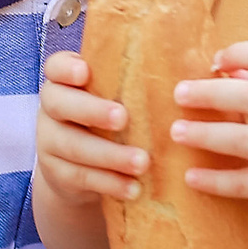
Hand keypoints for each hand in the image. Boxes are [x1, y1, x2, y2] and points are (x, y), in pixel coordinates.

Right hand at [34, 51, 146, 205]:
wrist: (82, 167)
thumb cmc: (112, 119)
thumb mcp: (121, 96)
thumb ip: (140, 79)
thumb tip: (199, 60)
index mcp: (66, 80)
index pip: (56, 66)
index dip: (66, 68)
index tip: (85, 72)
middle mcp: (52, 107)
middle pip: (59, 103)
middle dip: (92, 110)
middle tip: (123, 118)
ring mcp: (49, 141)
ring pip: (72, 145)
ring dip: (109, 155)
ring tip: (142, 163)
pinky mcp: (56, 173)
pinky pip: (80, 177)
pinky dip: (109, 183)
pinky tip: (134, 188)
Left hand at [169, 41, 247, 223]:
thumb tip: (229, 70)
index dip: (239, 54)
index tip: (215, 61)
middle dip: (209, 93)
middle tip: (179, 92)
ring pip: (242, 141)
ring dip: (204, 134)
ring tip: (176, 130)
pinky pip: (246, 184)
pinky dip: (215, 181)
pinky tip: (192, 176)